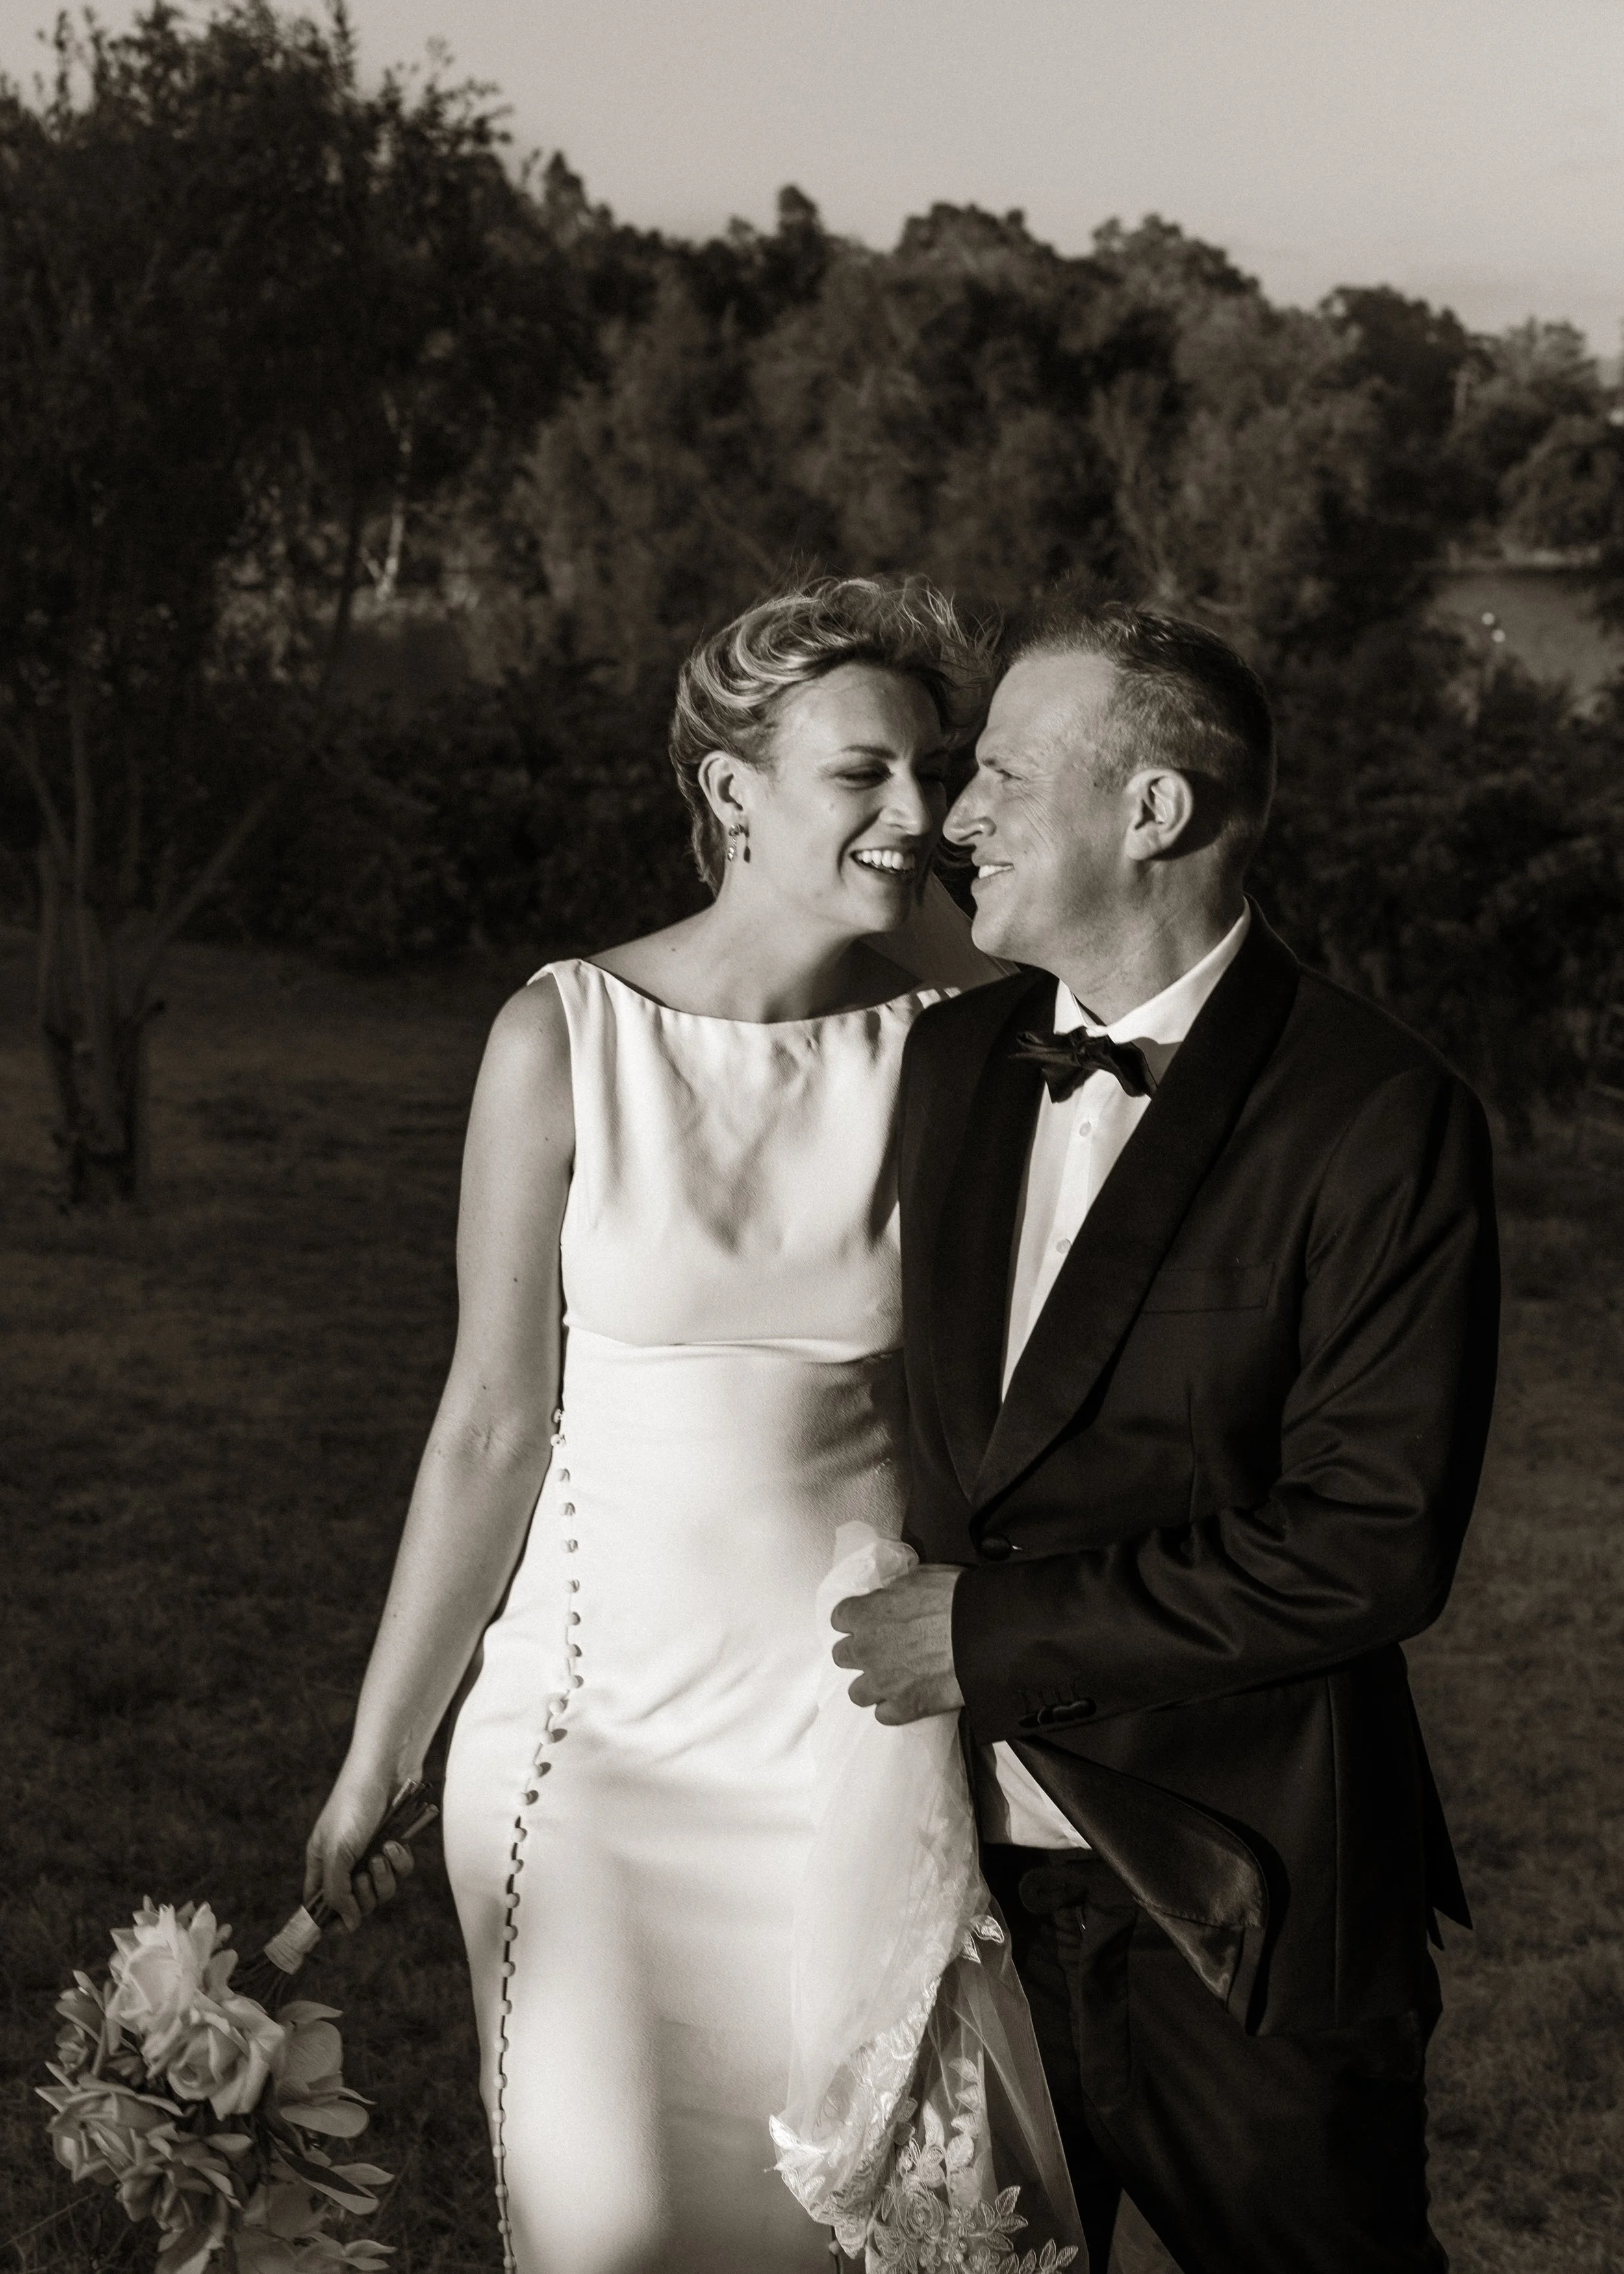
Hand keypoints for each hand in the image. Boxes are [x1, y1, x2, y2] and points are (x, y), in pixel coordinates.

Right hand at [303, 1763, 417, 1932]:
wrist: (387, 1769)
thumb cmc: (354, 1806)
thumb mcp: (337, 1852)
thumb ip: (337, 1892)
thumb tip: (348, 1925)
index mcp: (322, 1863)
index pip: (320, 1904)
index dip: (331, 1918)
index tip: (344, 1925)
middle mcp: (345, 1862)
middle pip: (356, 1903)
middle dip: (365, 1895)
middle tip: (367, 1873)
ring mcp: (371, 1853)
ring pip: (382, 1890)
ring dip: (385, 1877)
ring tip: (382, 1854)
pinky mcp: (395, 1844)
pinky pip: (400, 1870)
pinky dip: (400, 1861)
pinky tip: (396, 1843)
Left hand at [830, 1564, 964, 1723]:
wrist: (983, 1632)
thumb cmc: (955, 1598)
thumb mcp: (918, 1578)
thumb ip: (894, 1593)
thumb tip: (892, 1598)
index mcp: (865, 1614)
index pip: (839, 1618)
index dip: (854, 1620)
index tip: (866, 1620)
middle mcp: (866, 1649)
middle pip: (842, 1656)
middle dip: (858, 1653)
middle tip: (879, 1649)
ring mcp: (883, 1682)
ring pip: (857, 1692)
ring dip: (871, 1686)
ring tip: (891, 1679)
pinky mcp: (904, 1707)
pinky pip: (885, 1715)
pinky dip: (894, 1708)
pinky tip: (908, 1698)